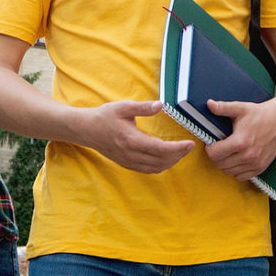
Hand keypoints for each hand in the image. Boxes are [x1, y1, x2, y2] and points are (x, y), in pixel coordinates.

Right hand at [74, 100, 191, 173]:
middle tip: (189, 147)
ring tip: (180, 152)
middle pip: (162, 161)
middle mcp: (131, 154)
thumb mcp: (123, 107)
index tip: (190, 143)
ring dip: (171, 162)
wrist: (86, 130)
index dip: (178, 148)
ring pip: (156, 168)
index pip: (161, 149)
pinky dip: (161, 166)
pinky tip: (167, 159)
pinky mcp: (127, 164)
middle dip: (178, 155)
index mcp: (132, 140)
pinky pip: (148, 170)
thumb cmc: (104, 117)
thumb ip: (143, 107)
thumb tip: (161, 105)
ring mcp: (129, 162)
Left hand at [203, 98, 275, 182]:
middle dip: (216, 156)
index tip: (212, 143)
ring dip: (225, 164)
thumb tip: (209, 104)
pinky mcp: (260, 168)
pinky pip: (240, 177)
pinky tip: (238, 159)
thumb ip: (223, 108)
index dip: (209, 148)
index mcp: (241, 141)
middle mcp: (248, 155)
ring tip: (229, 152)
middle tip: (220, 147)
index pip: (214, 154)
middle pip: (220, 164)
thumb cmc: (259, 114)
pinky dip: (236, 170)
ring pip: (229, 172)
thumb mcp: (240, 108)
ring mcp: (255, 163)